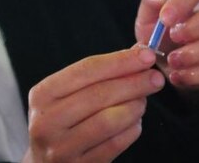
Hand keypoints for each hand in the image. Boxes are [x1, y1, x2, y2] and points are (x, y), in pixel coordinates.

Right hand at [23, 46, 164, 161]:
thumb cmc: (61, 121)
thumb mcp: (66, 95)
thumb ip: (98, 74)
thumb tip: (137, 51)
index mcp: (42, 95)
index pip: (85, 70)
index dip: (119, 61)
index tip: (146, 55)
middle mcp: (47, 121)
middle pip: (99, 95)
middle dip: (133, 83)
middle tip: (155, 78)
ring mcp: (62, 147)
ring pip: (109, 121)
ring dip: (134, 107)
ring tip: (142, 101)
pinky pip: (115, 145)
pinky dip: (131, 130)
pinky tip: (135, 122)